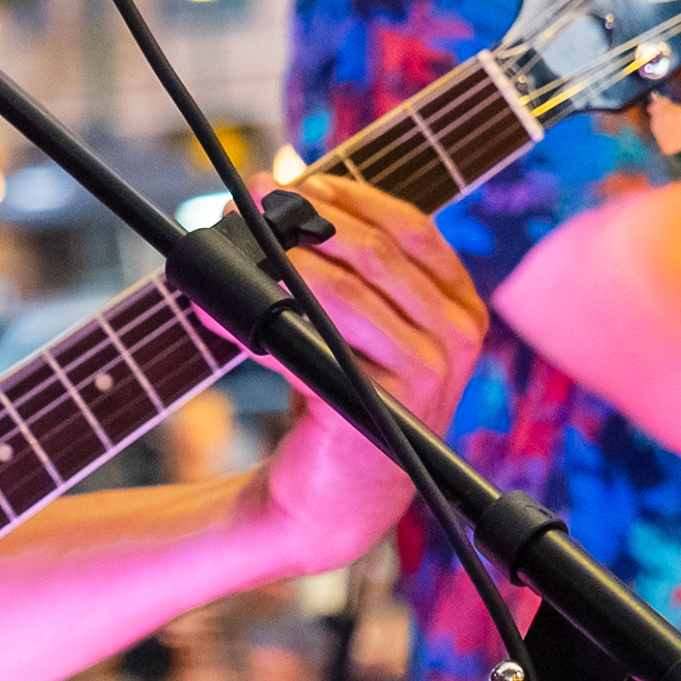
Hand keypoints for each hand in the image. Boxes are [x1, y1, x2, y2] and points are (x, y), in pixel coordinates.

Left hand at [253, 171, 485, 566]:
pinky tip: (221, 309)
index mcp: (460, 308)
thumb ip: (347, 266)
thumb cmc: (342, 399)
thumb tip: (282, 188)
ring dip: (277, 265)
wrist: (332, 498)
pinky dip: (256, 322)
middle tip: (250, 208)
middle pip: (376, 253)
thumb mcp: (359, 327)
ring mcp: (424, 376)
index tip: (296, 181)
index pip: (412, 228)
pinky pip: (307, 345)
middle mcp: (455, 339)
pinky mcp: (378, 409)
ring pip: (344, 293)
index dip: (351, 198)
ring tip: (232, 250)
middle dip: (305, 222)